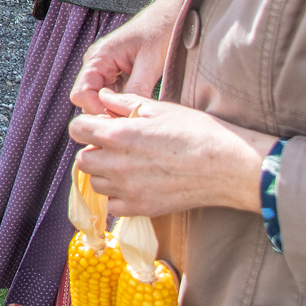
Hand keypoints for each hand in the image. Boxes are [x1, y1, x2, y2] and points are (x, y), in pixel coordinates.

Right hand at [71, 0, 184, 114]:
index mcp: (98, 58)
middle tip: (128, 124)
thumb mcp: (151, 62)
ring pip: (98, 99)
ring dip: (112, 110)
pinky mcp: (115, 73)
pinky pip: (111, 95)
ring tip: (134, 118)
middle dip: (104, 113)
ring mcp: (105, 69)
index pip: (81, 94)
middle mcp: (96, 64)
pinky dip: (120, 104)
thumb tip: (130, 116)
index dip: (96, 112)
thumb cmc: (159, 30)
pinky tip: (136, 108)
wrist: (170, 15)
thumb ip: (137, 88)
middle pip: (86, 99)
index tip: (118, 123)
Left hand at [71, 89, 276, 216]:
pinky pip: (113, 205)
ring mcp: (128, 189)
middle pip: (83, 160)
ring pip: (95, 183)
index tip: (99, 125)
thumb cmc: (196, 131)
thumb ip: (123, 103)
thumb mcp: (158, 108)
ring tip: (126, 165)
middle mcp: (117, 164)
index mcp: (118, 134)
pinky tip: (134, 185)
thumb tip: (102, 97)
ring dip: (104, 173)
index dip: (86, 125)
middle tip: (114, 146)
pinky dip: (118, 196)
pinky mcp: (142, 208)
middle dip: (94, 150)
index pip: (77, 130)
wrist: (228, 166)